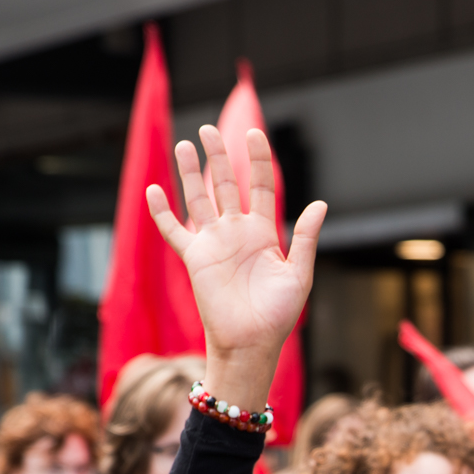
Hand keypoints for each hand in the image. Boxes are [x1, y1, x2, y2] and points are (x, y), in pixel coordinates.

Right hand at [147, 125, 326, 405]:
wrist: (251, 343)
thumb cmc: (278, 314)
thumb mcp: (299, 274)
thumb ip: (306, 238)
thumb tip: (319, 204)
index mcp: (264, 233)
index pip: (262, 187)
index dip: (258, 160)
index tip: (255, 134)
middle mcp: (237, 233)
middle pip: (226, 185)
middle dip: (218, 157)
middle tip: (209, 130)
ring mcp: (214, 243)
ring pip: (198, 199)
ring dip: (190, 173)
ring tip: (185, 144)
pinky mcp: (194, 258)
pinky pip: (174, 231)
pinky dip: (162, 212)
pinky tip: (154, 190)